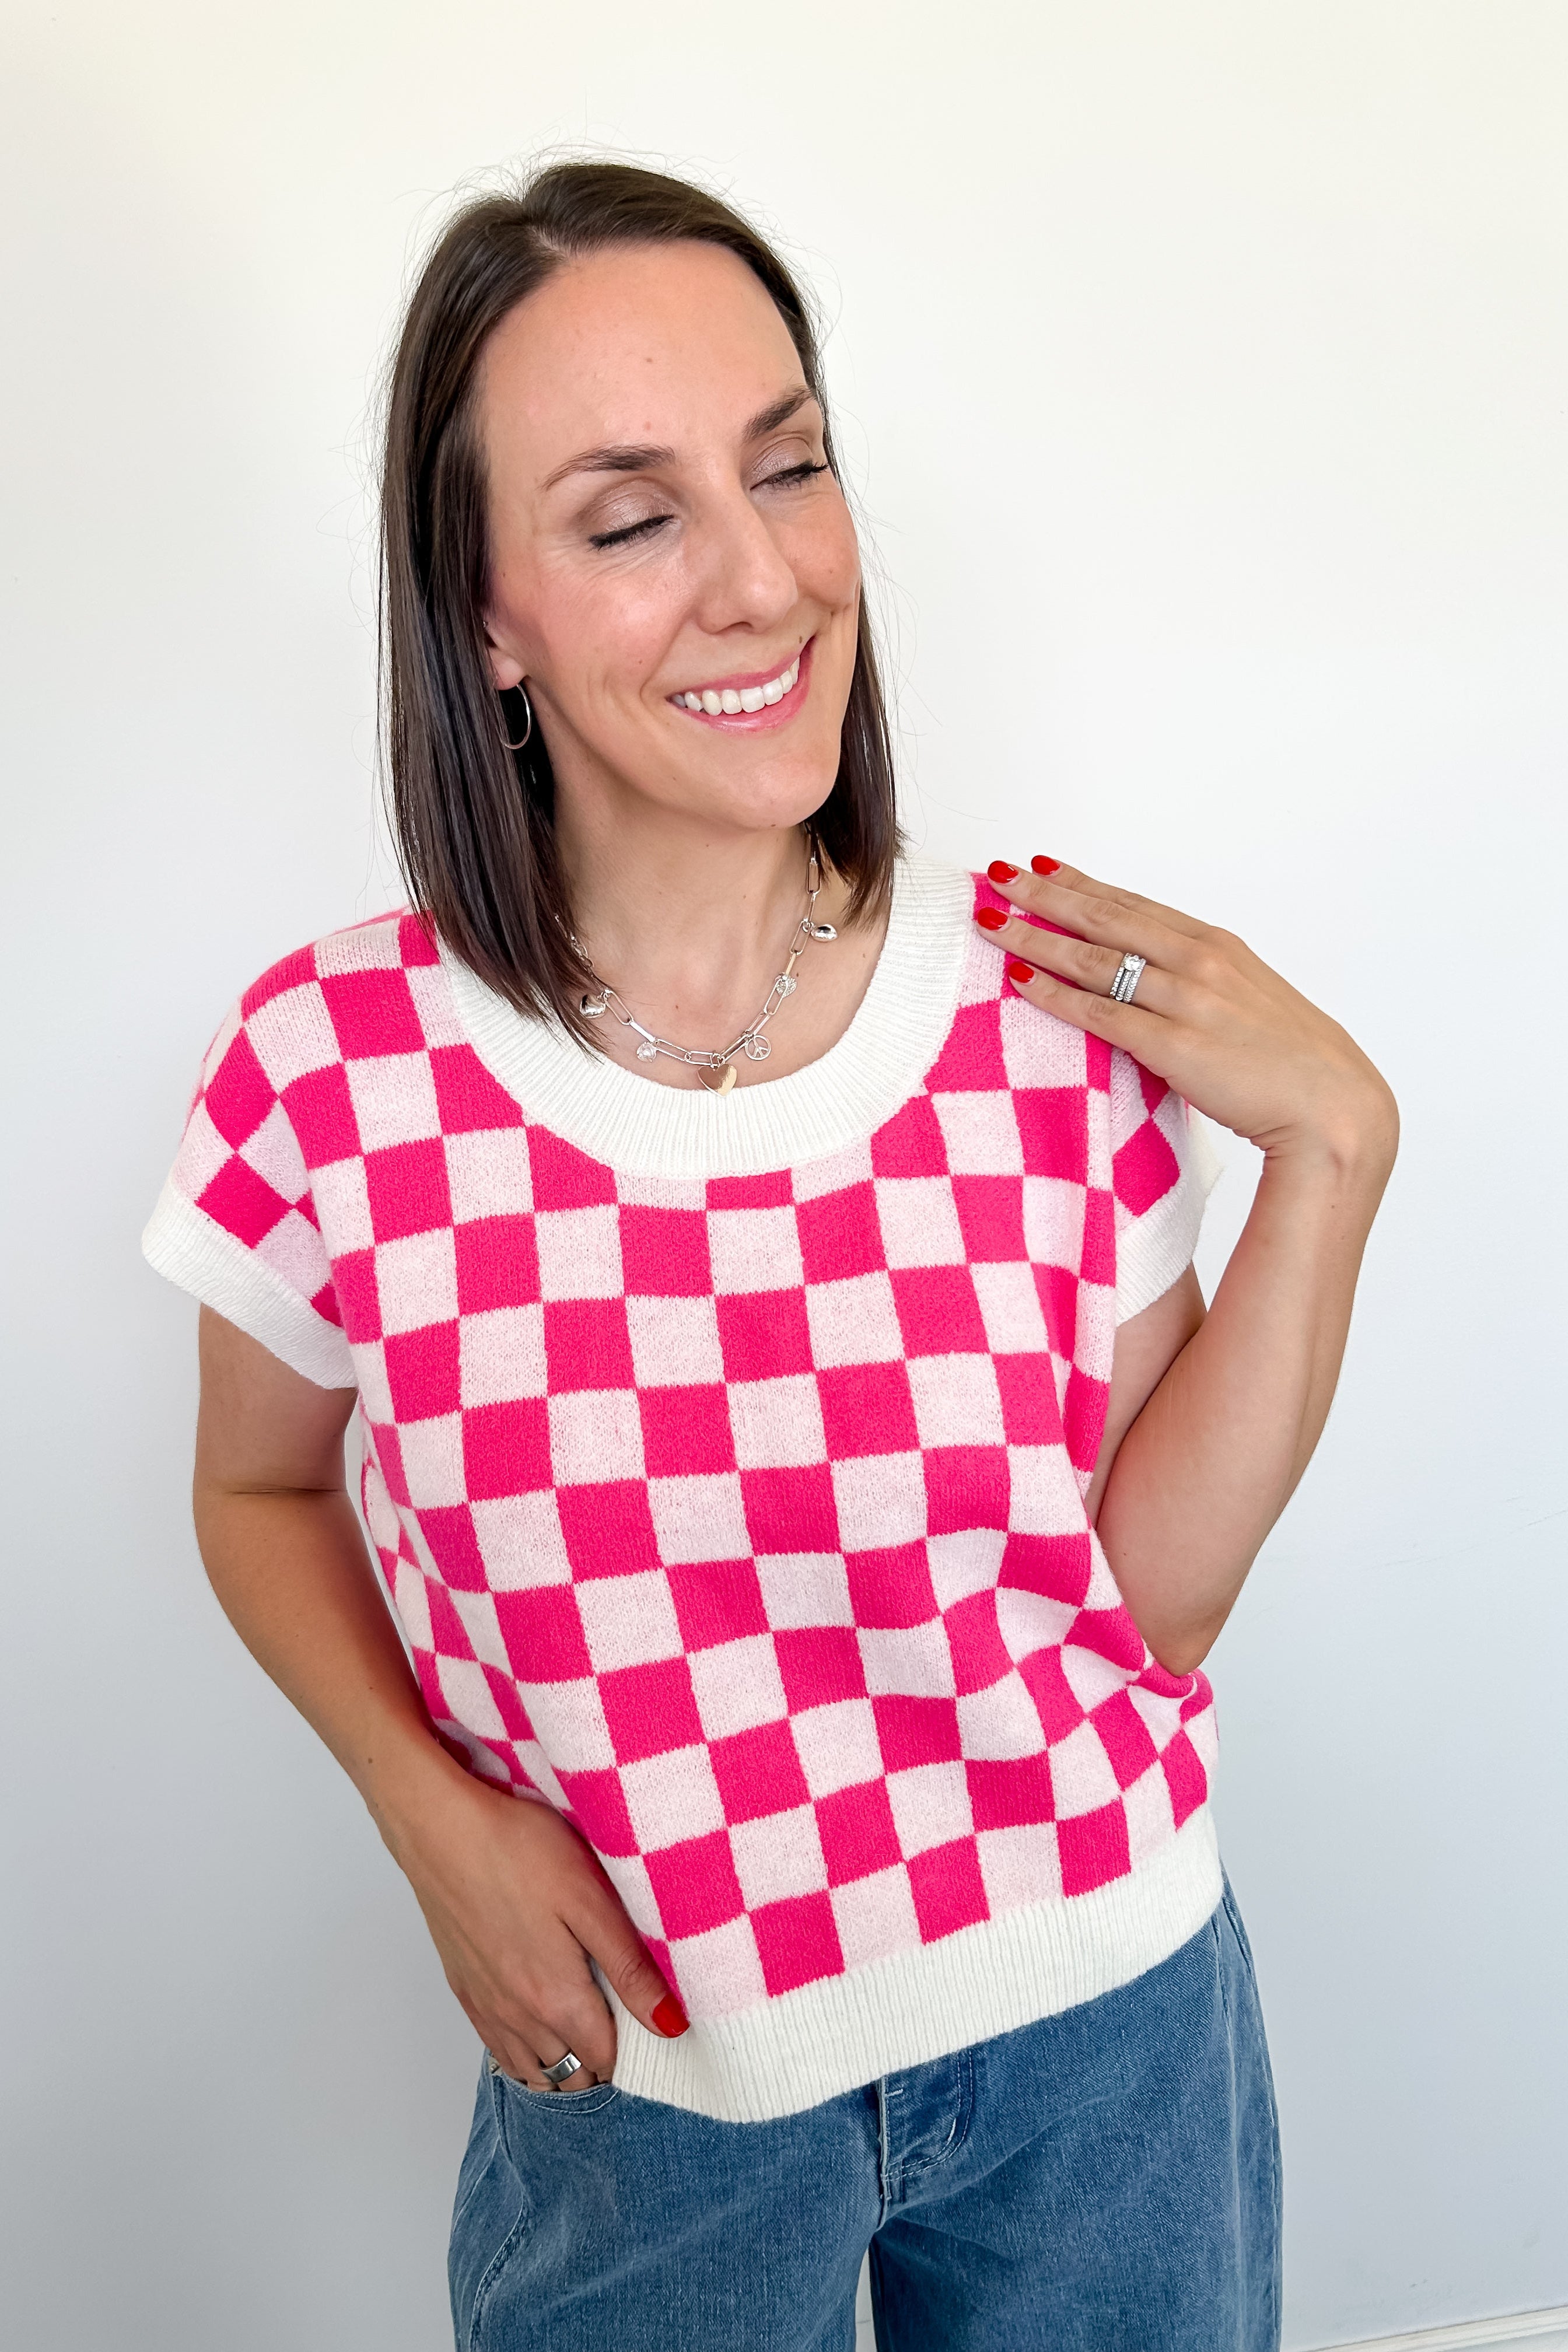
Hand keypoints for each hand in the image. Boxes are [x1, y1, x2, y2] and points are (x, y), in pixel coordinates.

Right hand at [374, 1755, 686, 2090]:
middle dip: (601, 2063)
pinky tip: (540, 2024)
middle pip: (571, 2075)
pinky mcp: (464, 1990)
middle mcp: (519, 2018)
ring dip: (564, 2064)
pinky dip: (526, 2054)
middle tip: (624, 2024)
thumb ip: (630, 1968)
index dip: (635, 2049)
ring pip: (533, 2071)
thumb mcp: (590, 1899)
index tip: (651, 2025)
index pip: (607, 2059)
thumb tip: (671, 2025)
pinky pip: (499, 2051)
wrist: (441, 1829)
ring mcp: (487, 2007)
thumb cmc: (518, 1851)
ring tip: (588, 2028)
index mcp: (557, 1998)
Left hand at [979, 857, 1397, 1172]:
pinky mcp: (1176, 1046)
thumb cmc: (1294, 1063)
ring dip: (1036, 936)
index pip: (1134, 905)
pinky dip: (1055, 993)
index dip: (1083, 883)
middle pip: (1106, 918)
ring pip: (1094, 958)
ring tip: (991, 920)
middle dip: (1044, 894)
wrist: (1334, 1107)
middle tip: (997, 873)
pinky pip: (1100, 1013)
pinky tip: (1020, 978)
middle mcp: (1199, 962)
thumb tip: (1155, 984)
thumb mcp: (1248, 1002)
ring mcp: (1188, 1001)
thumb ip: (1200, 985)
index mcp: (1217, 946)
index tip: (1041, 866)